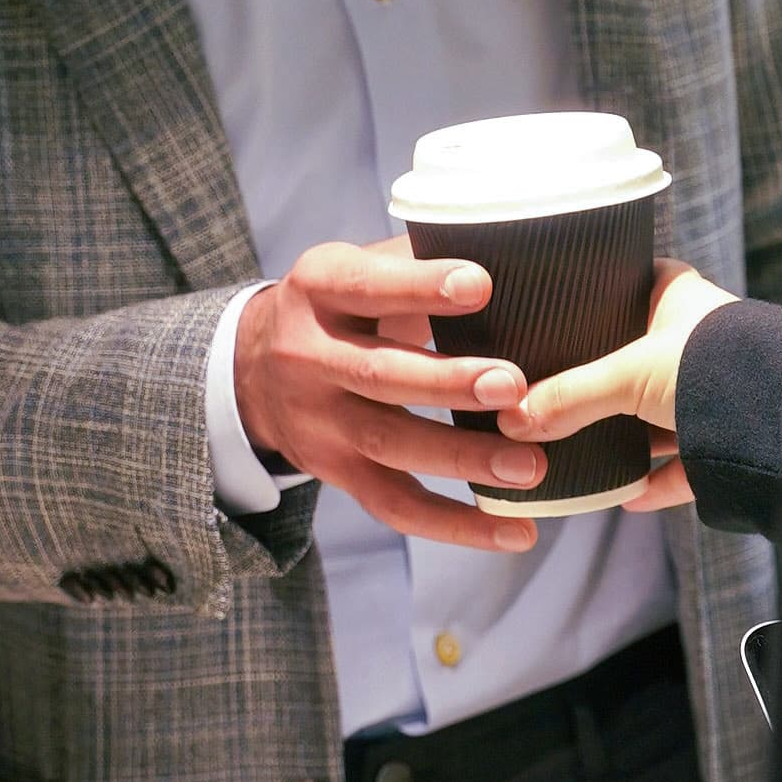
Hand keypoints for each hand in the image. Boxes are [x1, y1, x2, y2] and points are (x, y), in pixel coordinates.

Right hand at [233, 237, 549, 552]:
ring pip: (390, 445)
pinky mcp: (338, 473)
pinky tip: (516, 531)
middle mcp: (309, 357)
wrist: (252, 370)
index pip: (367, 286)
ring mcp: (320, 423)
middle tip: (514, 385)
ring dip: (463, 458)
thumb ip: (415, 260)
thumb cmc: (341, 304)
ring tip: (530, 466)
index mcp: (318, 288)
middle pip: (379, 375)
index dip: (421, 287)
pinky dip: (458, 525)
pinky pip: (397, 506)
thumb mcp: (356, 265)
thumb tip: (514, 249)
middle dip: (448, 384)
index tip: (482, 285)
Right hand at [494, 263, 735, 508]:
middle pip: (635, 354)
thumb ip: (570, 395)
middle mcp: (697, 340)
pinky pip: (682, 465)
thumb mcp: (627, 374)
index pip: (630, 280)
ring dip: (625, 433)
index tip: (557, 308)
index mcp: (676, 298)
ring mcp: (713, 393)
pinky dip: (653, 481)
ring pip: (657, 413)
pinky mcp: (725, 445)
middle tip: (549, 388)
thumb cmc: (715, 367)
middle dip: (599, 376)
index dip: (596, 291)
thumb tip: (512, 418)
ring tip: (574, 445)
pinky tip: (622, 495)